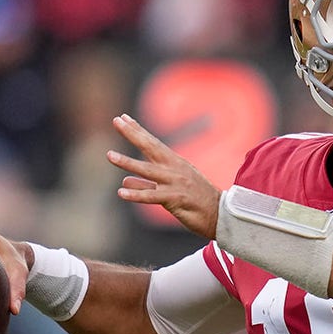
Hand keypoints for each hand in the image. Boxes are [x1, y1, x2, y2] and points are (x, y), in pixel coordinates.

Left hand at [108, 113, 220, 238]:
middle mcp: (175, 169)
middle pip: (150, 148)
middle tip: (116, 121)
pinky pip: (153, 197)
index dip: (137, 130)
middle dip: (133, 134)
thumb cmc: (198, 202)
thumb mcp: (171, 189)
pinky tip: (121, 193)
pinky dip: (137, 195)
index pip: (153, 143)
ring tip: (110, 156)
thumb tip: (124, 181)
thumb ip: (146, 185)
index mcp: (175, 164)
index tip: (122, 118)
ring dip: (128, 163)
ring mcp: (176, 183)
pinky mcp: (177, 199)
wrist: (222, 215)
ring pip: (148, 171)